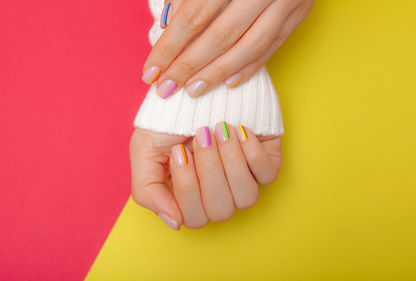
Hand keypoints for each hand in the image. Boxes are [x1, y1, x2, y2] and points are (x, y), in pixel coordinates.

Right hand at [129, 124, 281, 229]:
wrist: (199, 85)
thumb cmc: (170, 121)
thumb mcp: (144, 150)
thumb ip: (148, 191)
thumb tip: (175, 223)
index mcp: (190, 200)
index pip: (194, 218)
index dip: (187, 187)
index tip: (179, 150)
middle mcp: (220, 195)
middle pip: (220, 210)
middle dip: (209, 169)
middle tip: (201, 136)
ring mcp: (245, 182)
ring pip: (246, 197)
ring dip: (231, 161)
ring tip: (220, 130)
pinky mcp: (267, 164)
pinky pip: (267, 174)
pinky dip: (252, 152)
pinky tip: (239, 130)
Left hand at [140, 0, 312, 97]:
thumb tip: (167, 28)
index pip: (194, 16)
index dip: (169, 47)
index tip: (151, 72)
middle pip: (221, 35)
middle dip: (189, 66)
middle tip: (167, 88)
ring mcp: (286, 0)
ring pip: (249, 46)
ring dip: (219, 72)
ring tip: (194, 89)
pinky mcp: (300, 12)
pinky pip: (273, 46)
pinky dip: (250, 66)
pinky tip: (228, 81)